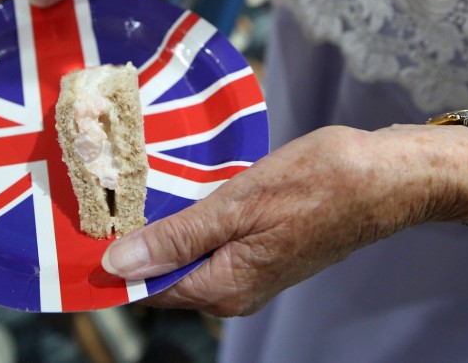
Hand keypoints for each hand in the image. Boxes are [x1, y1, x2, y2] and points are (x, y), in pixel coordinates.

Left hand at [102, 125, 467, 316]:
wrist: (389, 177)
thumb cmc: (321, 183)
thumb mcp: (239, 204)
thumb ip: (178, 237)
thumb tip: (121, 264)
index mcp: (224, 287)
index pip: (146, 289)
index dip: (111, 263)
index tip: (78, 232)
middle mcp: (234, 291)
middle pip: (164, 274)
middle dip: (132, 242)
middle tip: (100, 197)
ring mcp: (251, 272)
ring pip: (187, 256)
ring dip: (160, 229)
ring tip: (130, 189)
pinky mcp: (263, 250)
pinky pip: (210, 242)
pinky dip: (190, 221)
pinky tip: (178, 192)